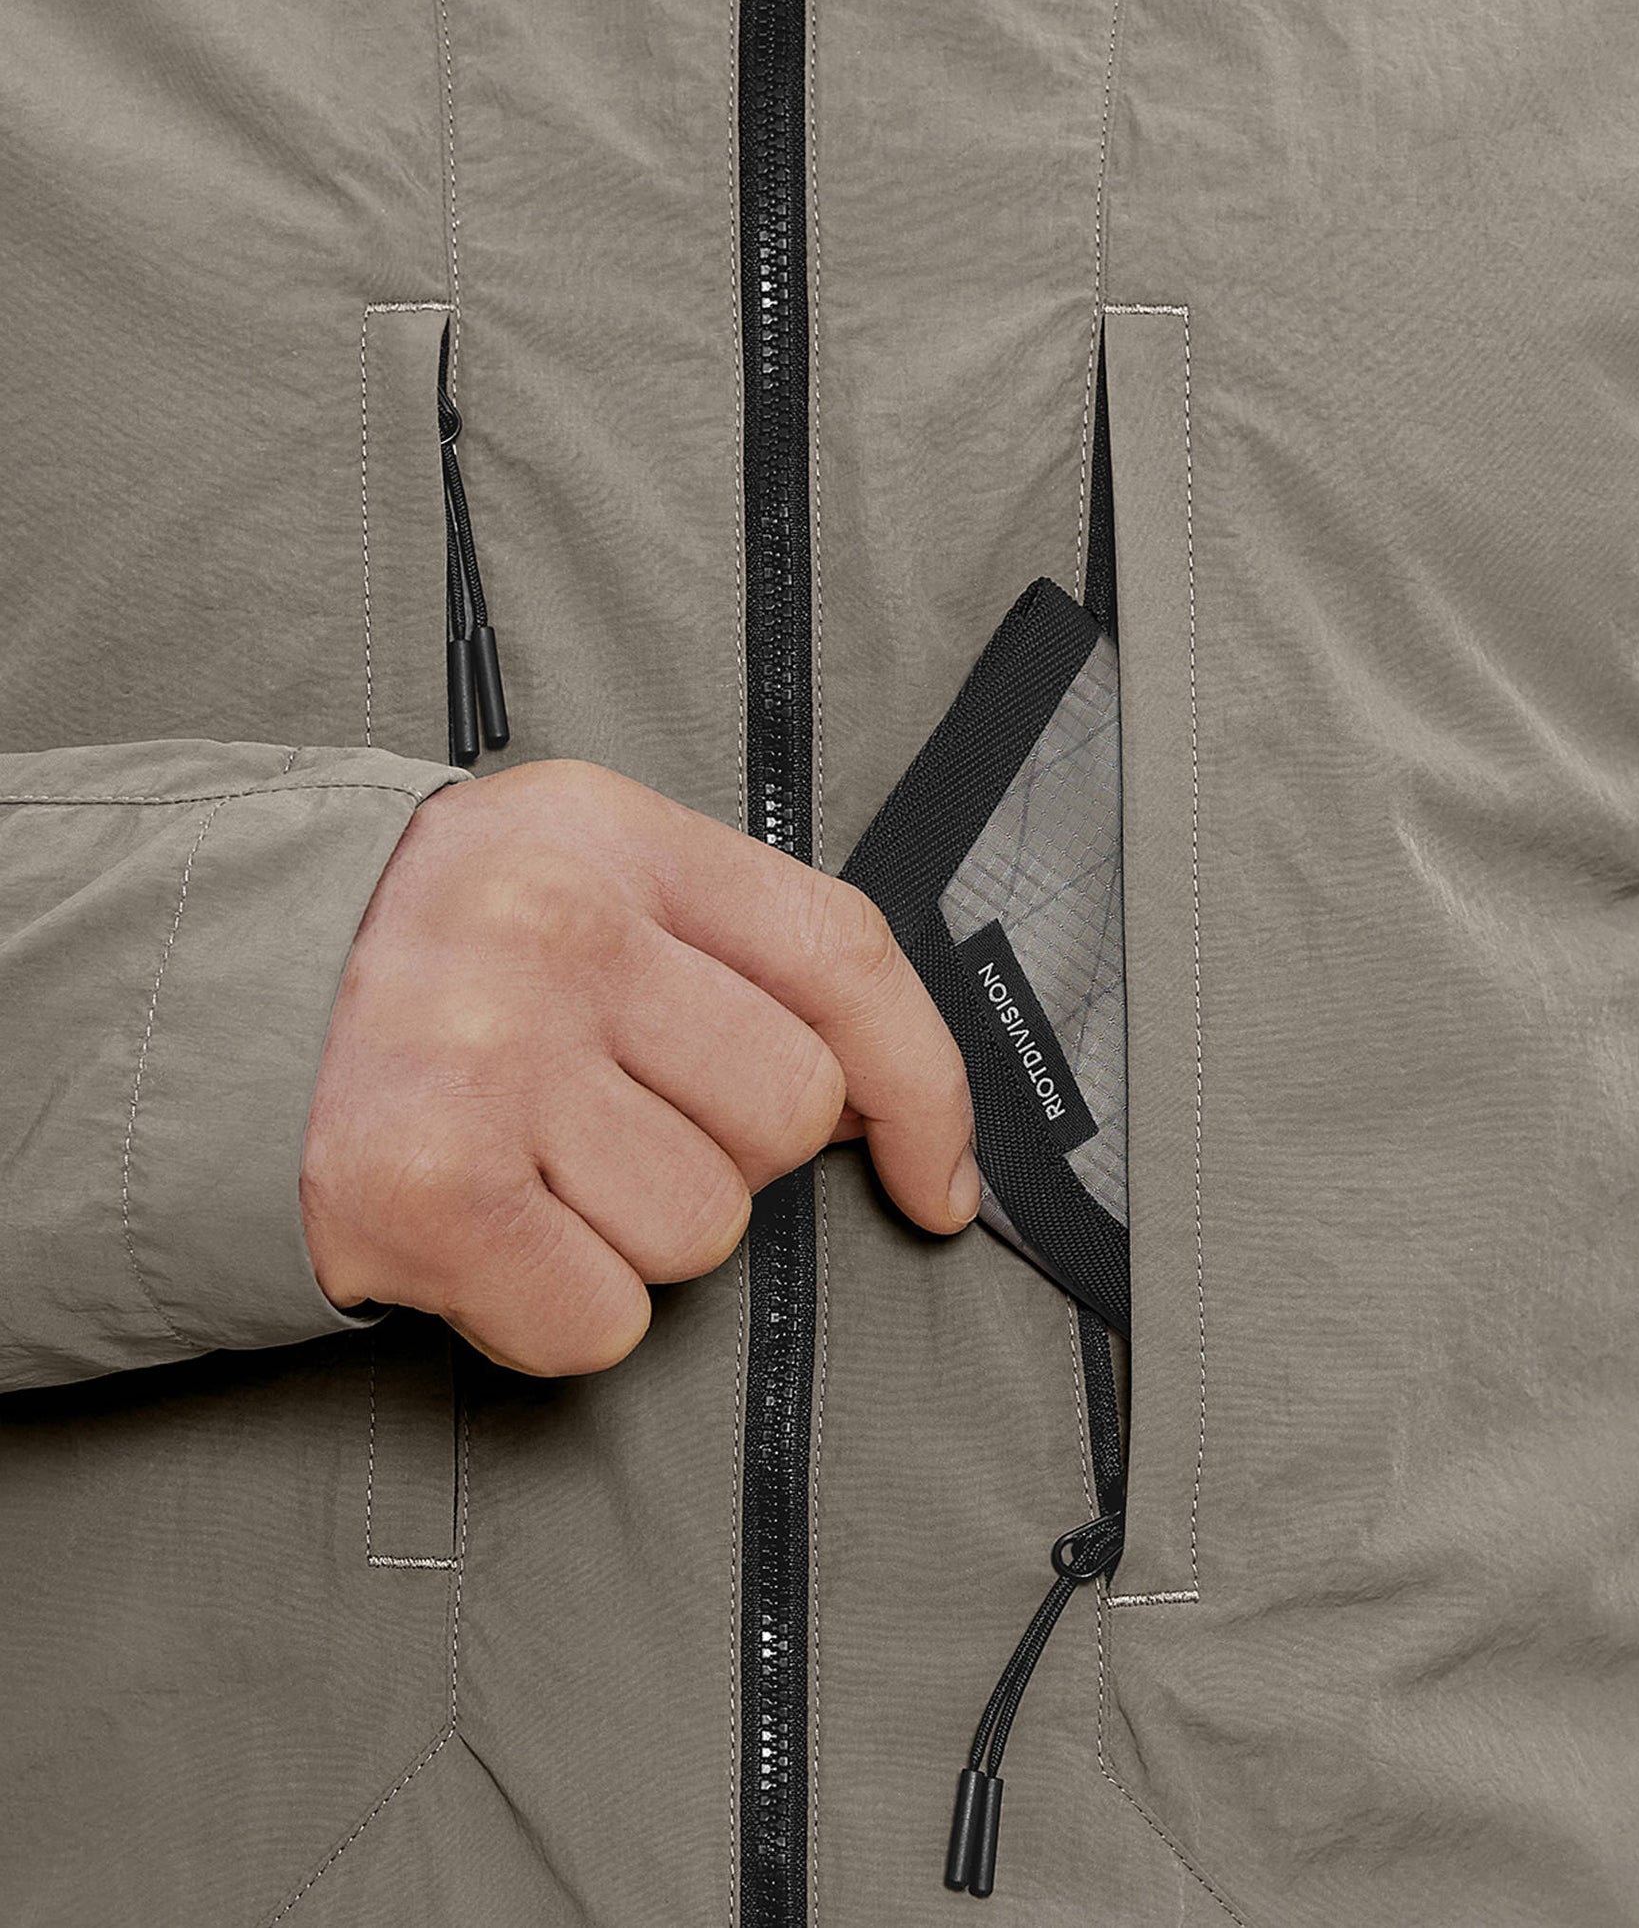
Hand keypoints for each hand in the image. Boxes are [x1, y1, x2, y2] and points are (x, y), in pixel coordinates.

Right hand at [300, 759, 976, 1374]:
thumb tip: (886, 1106)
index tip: (936, 1178)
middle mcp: (555, 932)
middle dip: (722, 1154)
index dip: (922, 1083)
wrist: (180, 1009)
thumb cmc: (414, 966)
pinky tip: (488, 1238)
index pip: (842, 954)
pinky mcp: (427, 1191)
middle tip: (605, 1124)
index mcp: (610, 839)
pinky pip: (604, 1320)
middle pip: (787, 1115)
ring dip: (630, 1234)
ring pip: (703, 1230)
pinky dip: (555, 1312)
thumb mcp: (569, 882)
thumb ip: (723, 956)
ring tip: (527, 1168)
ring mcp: (489, 1058)